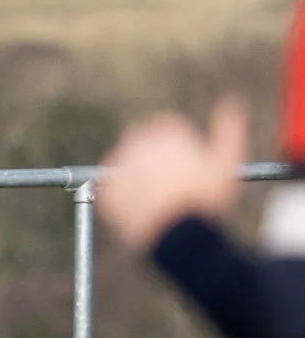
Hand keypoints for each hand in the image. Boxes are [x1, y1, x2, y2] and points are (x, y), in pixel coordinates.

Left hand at [95, 97, 246, 253]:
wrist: (180, 236)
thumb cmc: (207, 199)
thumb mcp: (228, 162)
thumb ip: (229, 129)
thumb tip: (230, 102)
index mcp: (167, 131)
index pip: (165, 126)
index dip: (176, 145)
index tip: (184, 163)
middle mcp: (138, 142)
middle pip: (141, 140)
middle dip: (152, 154)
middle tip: (168, 180)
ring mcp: (118, 166)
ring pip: (123, 162)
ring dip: (134, 172)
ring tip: (155, 195)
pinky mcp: (106, 190)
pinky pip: (109, 188)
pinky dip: (120, 195)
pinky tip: (139, 206)